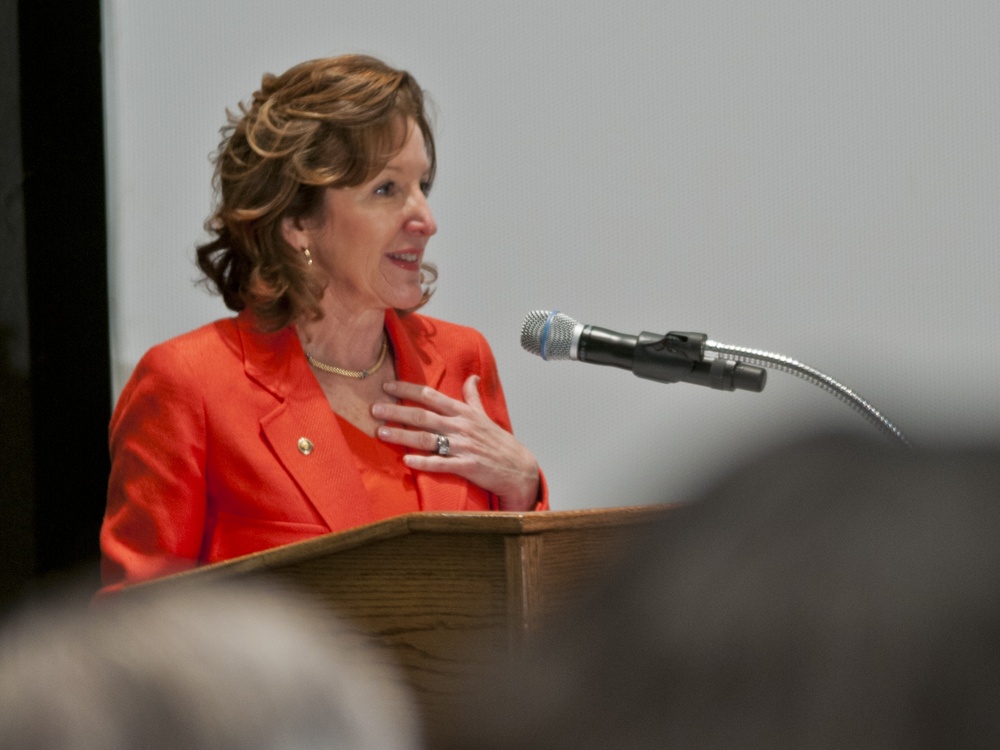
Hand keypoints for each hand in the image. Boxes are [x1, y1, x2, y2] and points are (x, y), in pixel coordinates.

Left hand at [372, 376, 540, 510]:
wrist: (518, 467)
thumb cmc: (498, 441)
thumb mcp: (485, 415)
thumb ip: (473, 397)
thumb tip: (472, 377)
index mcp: (463, 412)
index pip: (431, 395)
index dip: (408, 389)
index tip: (388, 386)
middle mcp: (461, 427)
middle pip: (423, 416)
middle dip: (396, 411)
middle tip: (374, 408)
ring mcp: (463, 447)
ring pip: (427, 439)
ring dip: (402, 435)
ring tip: (380, 432)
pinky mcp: (467, 466)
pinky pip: (441, 464)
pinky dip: (423, 462)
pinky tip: (406, 460)